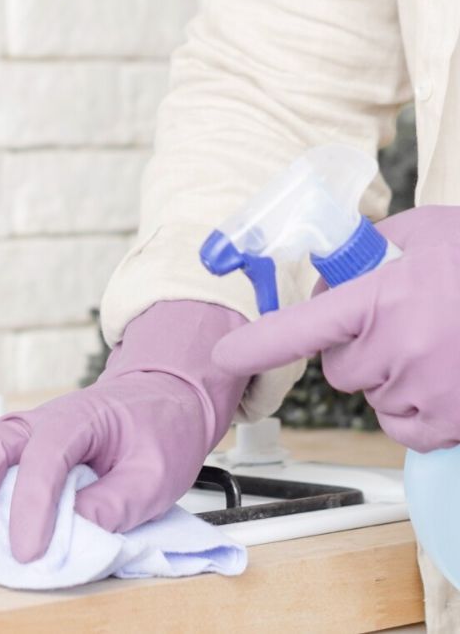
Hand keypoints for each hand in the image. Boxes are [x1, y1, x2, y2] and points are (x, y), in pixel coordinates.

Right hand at [0, 301, 247, 561]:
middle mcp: (41, 421)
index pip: (44, 459)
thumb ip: (118, 503)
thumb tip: (77, 533)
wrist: (160, 401)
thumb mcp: (157, 473)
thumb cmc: (160, 430)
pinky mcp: (22, 453)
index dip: (32, 507)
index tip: (31, 551)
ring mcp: (26, 435)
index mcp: (79, 417)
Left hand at [214, 205, 459, 452]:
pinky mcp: (452, 423)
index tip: (224, 356)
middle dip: (360, 348)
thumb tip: (327, 278)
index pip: (301, 328)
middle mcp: (401, 349)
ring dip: (392, 377)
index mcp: (385, 298)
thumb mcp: (421, 234)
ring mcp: (428, 391)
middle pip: (341, 368)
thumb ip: (365, 253)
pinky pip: (404, 426)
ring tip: (440, 343)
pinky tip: (445, 377)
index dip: (256, 345)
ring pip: (373, 395)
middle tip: (403, 322)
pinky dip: (415, 408)